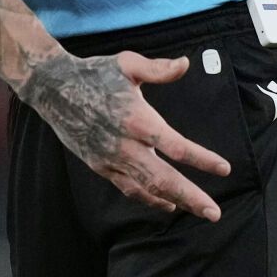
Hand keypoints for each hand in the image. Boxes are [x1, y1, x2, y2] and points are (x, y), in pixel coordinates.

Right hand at [22, 51, 230, 220]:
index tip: (224, 169)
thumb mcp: (127, 64)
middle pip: (163, 179)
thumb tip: (185, 64)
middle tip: (214, 212)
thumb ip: (158, 69)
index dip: (202, 160)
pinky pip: (127, 187)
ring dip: (173, 201)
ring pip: (146, 188)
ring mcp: (110, 158)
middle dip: (191, 197)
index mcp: (137, 119)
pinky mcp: (99, 164)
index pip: (176, 147)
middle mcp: (124, 144)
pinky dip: (148, 198)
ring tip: (197, 211)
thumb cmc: (93, 73)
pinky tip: (165, 203)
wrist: (52, 87)